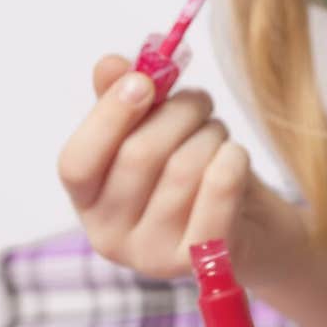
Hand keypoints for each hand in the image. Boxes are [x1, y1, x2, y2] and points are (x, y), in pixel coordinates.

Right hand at [56, 54, 306, 283]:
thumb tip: (110, 64)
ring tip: (218, 135)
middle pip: (138, 156)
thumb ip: (126, 98)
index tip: (143, 81)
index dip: (107, 116)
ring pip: (184, 167)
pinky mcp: (203, 262)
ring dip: (211, 134)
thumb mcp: (155, 131)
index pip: (75, 164)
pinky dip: (233, 158)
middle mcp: (110, 238)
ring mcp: (154, 257)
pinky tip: (235, 156)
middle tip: (200, 101)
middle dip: (178, 112)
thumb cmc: (194, 172)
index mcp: (88, 202)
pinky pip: (219, 188)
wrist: (251, 229)